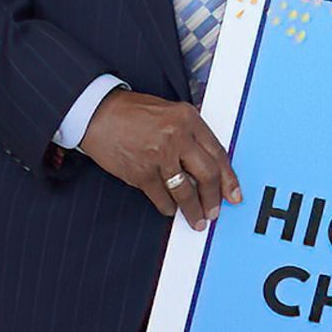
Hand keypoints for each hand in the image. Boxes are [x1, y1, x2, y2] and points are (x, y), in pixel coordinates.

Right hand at [77, 90, 241, 226]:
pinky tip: (171, 209)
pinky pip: (162, 197)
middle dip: (213, 198)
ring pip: (185, 191)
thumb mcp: (171, 112)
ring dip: (193, 210)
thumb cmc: (133, 112)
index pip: (218, 153)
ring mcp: (159, 156)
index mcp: (188, 118)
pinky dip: (168, 207)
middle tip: (215, 212)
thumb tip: (209, 162)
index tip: (233, 194)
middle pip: (207, 174)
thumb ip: (191, 133)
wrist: (98, 113)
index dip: (229, 178)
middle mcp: (177, 136)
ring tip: (197, 220)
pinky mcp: (141, 173)